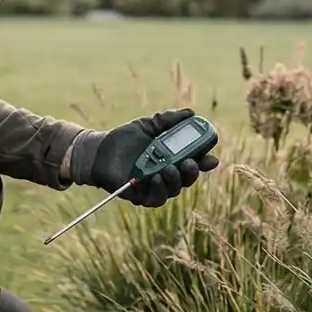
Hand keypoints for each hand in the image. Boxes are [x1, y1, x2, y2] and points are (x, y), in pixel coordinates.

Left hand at [69, 108, 219, 206]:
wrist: (99, 150)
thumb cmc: (124, 139)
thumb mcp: (147, 125)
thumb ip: (167, 120)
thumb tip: (190, 113)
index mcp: (172, 157)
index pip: (194, 161)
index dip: (205, 162)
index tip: (212, 158)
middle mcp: (166, 174)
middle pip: (187, 178)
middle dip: (192, 172)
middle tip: (190, 163)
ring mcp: (154, 186)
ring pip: (173, 190)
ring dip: (176, 181)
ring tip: (170, 168)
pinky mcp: (140, 196)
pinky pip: (155, 198)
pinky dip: (159, 190)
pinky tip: (157, 178)